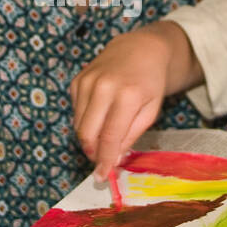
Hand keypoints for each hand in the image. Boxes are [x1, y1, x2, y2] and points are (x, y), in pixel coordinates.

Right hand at [71, 24, 180, 180]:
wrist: (140, 49)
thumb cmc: (150, 82)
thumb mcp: (151, 110)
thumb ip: (131, 136)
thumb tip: (112, 160)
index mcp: (127, 95)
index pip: (109, 137)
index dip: (104, 161)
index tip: (102, 177)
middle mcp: (103, 87)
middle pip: (87, 134)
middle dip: (93, 153)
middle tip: (102, 161)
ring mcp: (86, 82)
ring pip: (78, 125)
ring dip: (89, 138)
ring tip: (105, 135)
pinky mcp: (76, 81)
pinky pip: (76, 112)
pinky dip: (85, 121)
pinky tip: (100, 114)